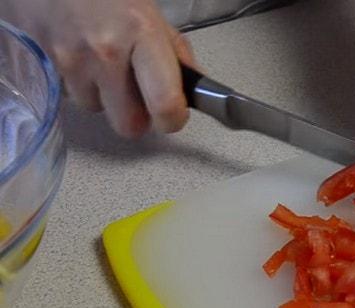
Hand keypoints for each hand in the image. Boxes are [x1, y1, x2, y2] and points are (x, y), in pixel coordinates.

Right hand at [2, 0, 196, 137]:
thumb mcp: (154, 16)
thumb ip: (176, 56)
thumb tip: (190, 94)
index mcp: (143, 35)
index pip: (164, 104)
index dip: (173, 120)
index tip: (172, 116)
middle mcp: (105, 51)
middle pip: (127, 124)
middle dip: (135, 116)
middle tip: (137, 96)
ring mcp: (71, 59)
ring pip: (95, 109)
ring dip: (103, 97)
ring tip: (102, 65)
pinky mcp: (45, 62)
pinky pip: (69, 95)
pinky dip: (79, 85)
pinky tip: (82, 58)